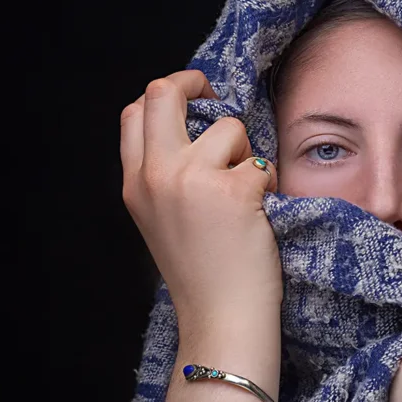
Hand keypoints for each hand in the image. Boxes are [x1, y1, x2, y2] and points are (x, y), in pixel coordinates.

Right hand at [119, 70, 281, 330]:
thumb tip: (198, 125)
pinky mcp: (233, 190)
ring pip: (227, 126)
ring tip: (246, 191)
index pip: (134, 111)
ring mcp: (192, 180)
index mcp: (134, 184)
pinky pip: (260, 161)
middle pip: (164, 92)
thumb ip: (166, 174)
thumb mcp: (162, 218)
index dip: (166, 93)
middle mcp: (155, 176)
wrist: (221, 318)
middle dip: (196, 82)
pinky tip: (260, 213)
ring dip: (245, 150)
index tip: (193, 98)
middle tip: (218, 98)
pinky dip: (268, 181)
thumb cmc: (203, 272)